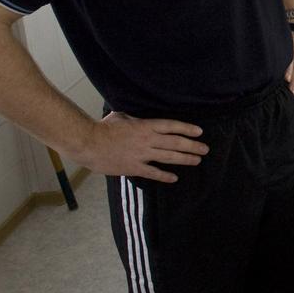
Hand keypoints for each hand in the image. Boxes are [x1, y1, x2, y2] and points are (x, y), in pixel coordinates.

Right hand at [75, 112, 207, 183]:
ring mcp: (141, 155)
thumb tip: (140, 115)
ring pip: (169, 157)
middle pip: (175, 142)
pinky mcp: (134, 168)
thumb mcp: (122, 116)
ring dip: (185, 159)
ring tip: (197, 160)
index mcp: (145, 125)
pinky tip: (174, 178)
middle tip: (205, 149)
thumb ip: (135, 117)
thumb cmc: (103, 128)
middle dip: (192, 146)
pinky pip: (153, 172)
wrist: (88, 143)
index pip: (171, 126)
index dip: (186, 129)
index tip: (199, 132)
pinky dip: (165, 176)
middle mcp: (147, 140)